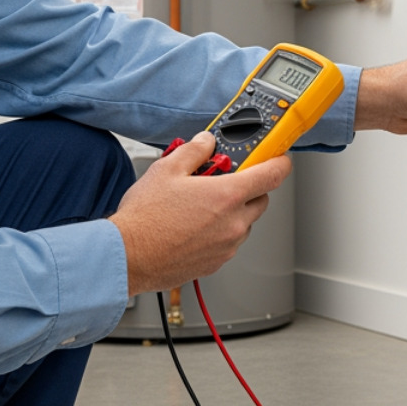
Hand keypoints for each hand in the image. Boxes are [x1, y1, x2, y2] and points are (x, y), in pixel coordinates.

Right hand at [108, 133, 289, 295]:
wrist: (128, 257)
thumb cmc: (144, 219)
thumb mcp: (166, 169)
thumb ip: (194, 151)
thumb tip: (206, 142)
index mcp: (228, 196)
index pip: (272, 175)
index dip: (278, 162)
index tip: (276, 157)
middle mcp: (234, 223)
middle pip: (260, 200)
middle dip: (248, 188)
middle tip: (222, 180)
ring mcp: (227, 246)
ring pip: (244, 223)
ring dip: (232, 212)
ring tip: (199, 206)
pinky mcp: (216, 262)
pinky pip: (228, 242)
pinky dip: (219, 232)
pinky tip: (192, 226)